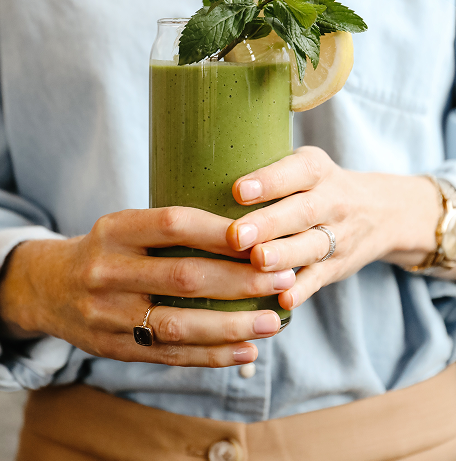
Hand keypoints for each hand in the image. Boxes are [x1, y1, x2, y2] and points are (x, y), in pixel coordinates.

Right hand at [0, 207, 296, 366]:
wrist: (49, 287)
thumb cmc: (107, 249)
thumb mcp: (126, 226)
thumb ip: (171, 228)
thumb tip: (246, 232)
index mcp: (115, 229)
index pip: (174, 224)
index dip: (219, 232)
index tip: (261, 237)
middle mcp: (108, 270)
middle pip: (184, 276)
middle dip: (240, 280)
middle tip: (283, 278)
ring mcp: (108, 314)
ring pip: (179, 323)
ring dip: (233, 325)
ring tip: (275, 322)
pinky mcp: (114, 348)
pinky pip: (169, 354)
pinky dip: (212, 355)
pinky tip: (246, 350)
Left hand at [226, 146, 455, 311]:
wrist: (379, 212)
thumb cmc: (319, 185)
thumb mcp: (304, 164)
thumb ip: (267, 168)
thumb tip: (201, 172)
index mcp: (316, 170)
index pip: (295, 171)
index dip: (268, 181)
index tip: (238, 190)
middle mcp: (331, 201)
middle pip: (302, 212)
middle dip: (269, 224)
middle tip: (238, 235)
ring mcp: (337, 236)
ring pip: (311, 247)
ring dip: (284, 256)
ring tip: (257, 262)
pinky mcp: (336, 267)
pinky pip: (320, 279)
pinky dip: (302, 290)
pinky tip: (282, 299)